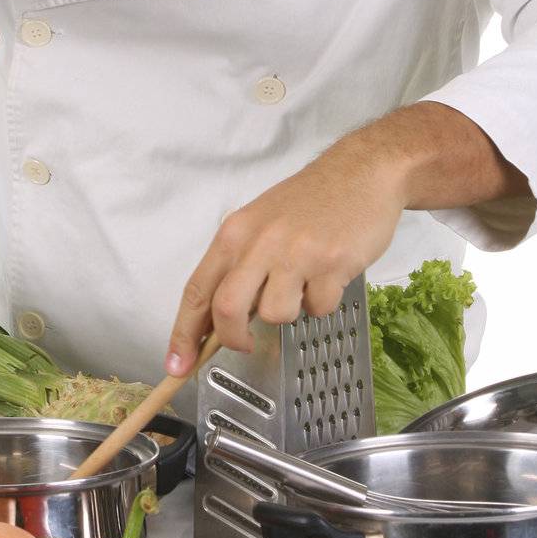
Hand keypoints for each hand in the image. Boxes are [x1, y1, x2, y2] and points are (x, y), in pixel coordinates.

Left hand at [164, 137, 408, 375]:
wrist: (360, 173)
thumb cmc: (309, 201)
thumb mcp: (260, 223)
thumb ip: (239, 265)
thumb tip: (217, 318)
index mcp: (235, 233)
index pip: (198, 290)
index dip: (183, 333)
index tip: (176, 364)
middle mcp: (260, 243)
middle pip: (227, 310)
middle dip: (232, 338)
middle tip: (244, 343)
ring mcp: (297, 254)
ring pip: (275, 314)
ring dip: (289, 310)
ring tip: (302, 282)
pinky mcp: (332, 264)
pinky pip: (318, 308)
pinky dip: (322, 301)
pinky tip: (328, 273)